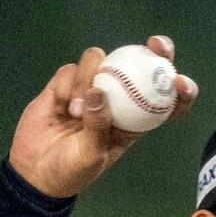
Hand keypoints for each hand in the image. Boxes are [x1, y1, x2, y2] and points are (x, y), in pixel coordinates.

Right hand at [8, 35, 198, 197]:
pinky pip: (70, 70)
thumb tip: (98, 90)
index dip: (179, 88)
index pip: (164, 100)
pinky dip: (66, 85)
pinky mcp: (65, 85)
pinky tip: (60, 107)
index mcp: (133, 120)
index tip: (180, 80)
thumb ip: (97, 125)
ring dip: (88, 78)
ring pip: (99, 60)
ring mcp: (90, 88)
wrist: (35, 172)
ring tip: (76, 112)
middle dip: (152, 51)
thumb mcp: (92, 155)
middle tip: (154, 45)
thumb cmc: (72, 171)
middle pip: (139, 65)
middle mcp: (116, 99)